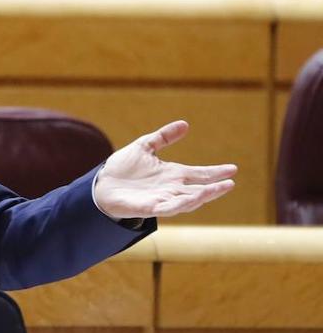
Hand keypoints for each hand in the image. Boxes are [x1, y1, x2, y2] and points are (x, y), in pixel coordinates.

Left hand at [93, 120, 236, 218]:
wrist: (100, 185)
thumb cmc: (121, 168)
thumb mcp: (144, 147)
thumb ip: (163, 137)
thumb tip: (185, 124)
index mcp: (172, 174)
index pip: (199, 173)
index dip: (215, 172)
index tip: (233, 168)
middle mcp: (171, 188)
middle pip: (199, 188)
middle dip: (215, 186)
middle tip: (231, 181)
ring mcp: (162, 199)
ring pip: (189, 200)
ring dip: (205, 195)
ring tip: (221, 188)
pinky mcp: (150, 208)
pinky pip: (171, 208)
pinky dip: (183, 203)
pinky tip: (195, 198)